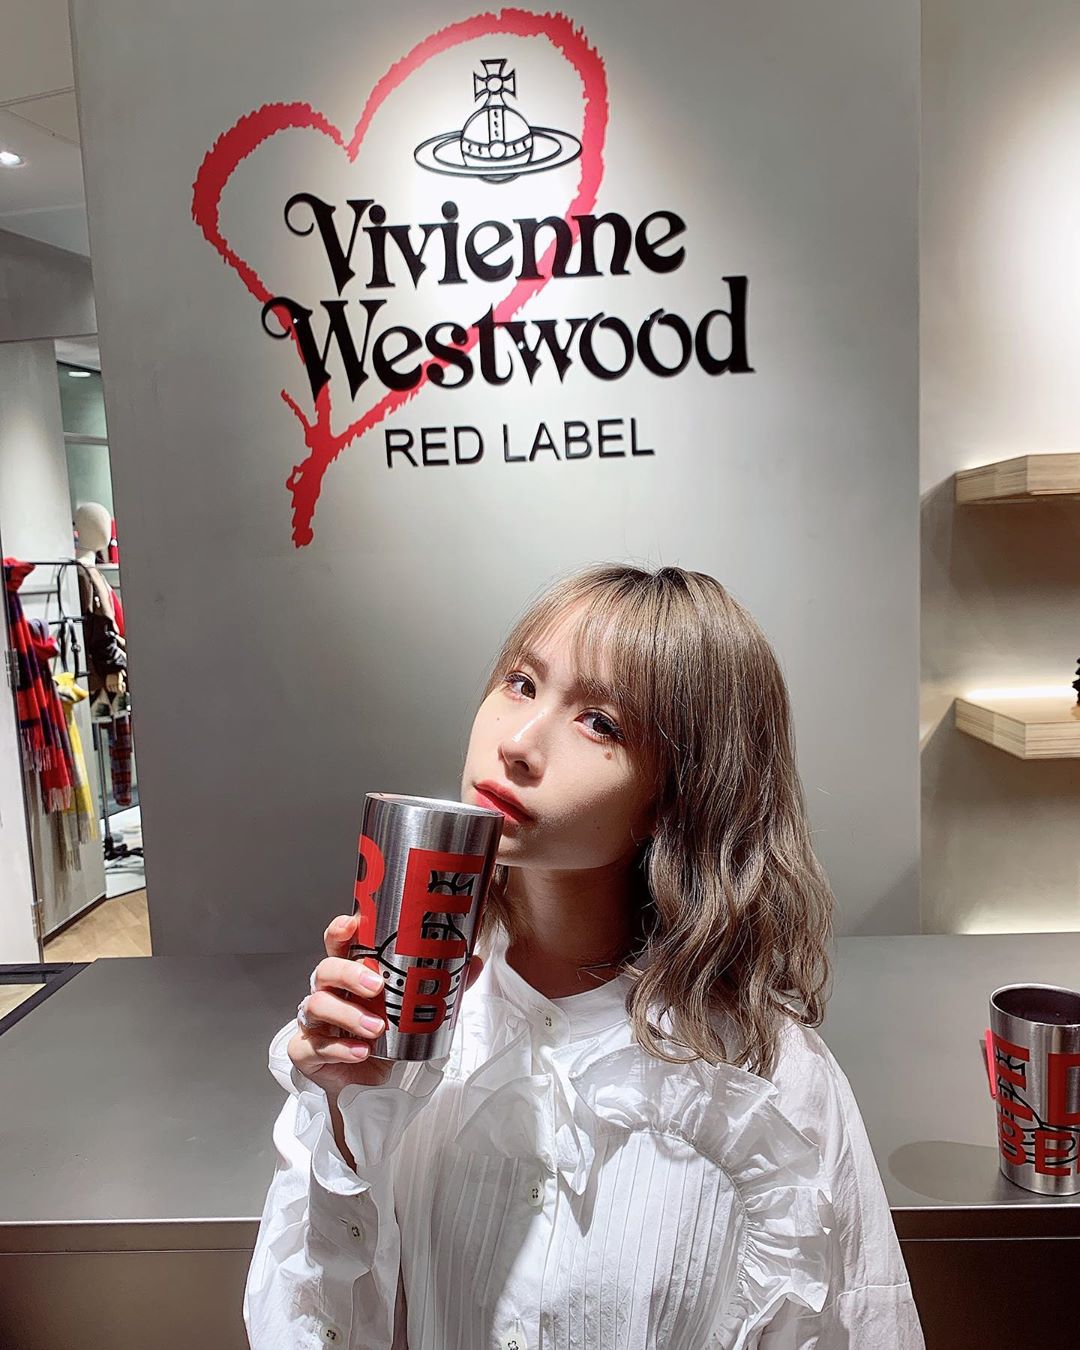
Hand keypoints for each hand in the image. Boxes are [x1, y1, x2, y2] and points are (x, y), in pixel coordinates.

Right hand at [287, 913, 483, 1093]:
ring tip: (377, 1029)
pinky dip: (340, 1049)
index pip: (338, 944)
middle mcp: (327, 992)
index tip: (351, 923)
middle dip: (349, 973)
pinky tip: (361, 1053)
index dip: (339, 931)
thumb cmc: (384, 1038)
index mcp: (348, 974)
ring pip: (318, 1006)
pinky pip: (313, 1046)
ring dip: (349, 1015)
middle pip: (325, 969)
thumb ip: (440, 985)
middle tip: (376, 985)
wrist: (367, 1085)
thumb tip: (472, 962)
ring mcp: (313, 1022)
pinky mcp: (306, 1051)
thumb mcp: (413, 1010)